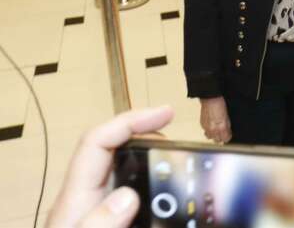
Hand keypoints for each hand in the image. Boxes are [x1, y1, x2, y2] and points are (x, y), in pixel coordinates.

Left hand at [46, 105, 173, 227]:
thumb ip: (99, 224)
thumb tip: (128, 195)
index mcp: (76, 198)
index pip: (97, 141)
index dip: (130, 120)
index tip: (165, 112)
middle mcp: (86, 196)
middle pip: (114, 148)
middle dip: (148, 135)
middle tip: (180, 144)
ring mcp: (97, 207)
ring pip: (125, 168)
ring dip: (153, 159)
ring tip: (183, 163)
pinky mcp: (109, 219)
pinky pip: (131, 190)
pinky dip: (152, 184)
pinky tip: (170, 193)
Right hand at [199, 97, 231, 143]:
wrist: (210, 99)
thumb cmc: (219, 105)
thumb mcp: (227, 116)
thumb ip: (227, 126)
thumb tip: (228, 133)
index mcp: (221, 127)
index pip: (225, 139)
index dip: (228, 137)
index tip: (229, 134)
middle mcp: (213, 129)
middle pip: (217, 140)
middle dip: (221, 137)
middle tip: (224, 132)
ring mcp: (206, 128)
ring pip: (210, 137)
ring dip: (214, 135)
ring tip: (217, 130)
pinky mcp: (202, 125)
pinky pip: (206, 132)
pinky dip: (209, 130)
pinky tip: (212, 125)